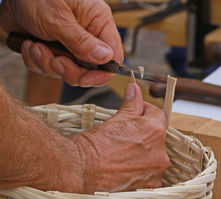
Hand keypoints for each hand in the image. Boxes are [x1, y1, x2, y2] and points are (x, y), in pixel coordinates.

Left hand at [0, 0, 122, 86]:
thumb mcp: (58, 18)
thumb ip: (82, 41)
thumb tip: (106, 58)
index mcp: (98, 21)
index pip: (113, 55)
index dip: (101, 72)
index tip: (85, 78)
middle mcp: (87, 33)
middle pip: (90, 69)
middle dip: (68, 69)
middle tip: (54, 60)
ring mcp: (70, 42)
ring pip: (67, 70)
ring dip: (47, 63)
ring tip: (34, 45)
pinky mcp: (54, 48)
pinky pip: (49, 67)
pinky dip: (36, 61)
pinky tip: (29, 45)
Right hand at [70, 82, 169, 192]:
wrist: (79, 170)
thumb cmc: (94, 145)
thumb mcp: (115, 119)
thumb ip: (131, 104)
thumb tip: (135, 90)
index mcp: (154, 131)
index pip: (158, 115)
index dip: (145, 112)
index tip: (135, 114)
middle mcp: (160, 153)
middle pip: (157, 138)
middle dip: (144, 135)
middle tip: (125, 137)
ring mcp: (155, 172)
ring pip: (154, 158)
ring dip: (144, 155)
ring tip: (123, 155)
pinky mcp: (148, 187)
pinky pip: (150, 176)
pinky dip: (140, 172)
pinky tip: (125, 169)